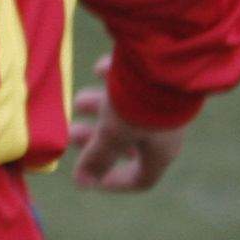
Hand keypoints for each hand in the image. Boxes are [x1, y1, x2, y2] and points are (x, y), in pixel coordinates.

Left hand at [66, 78, 183, 193]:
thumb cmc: (140, 103)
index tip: (90, 177)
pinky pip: (132, 82)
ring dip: (99, 108)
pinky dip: (113, 78)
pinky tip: (100, 69)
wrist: (167, 56)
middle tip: (72, 132)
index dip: (114, 182)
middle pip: (126, 143)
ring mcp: (161, 103)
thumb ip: (97, 158)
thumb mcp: (113, 133)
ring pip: (125, 112)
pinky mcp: (158, 78)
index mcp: (160, 151)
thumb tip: (82, 183)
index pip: (141, 179)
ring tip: (78, 101)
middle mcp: (163, 130)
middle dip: (96, 140)